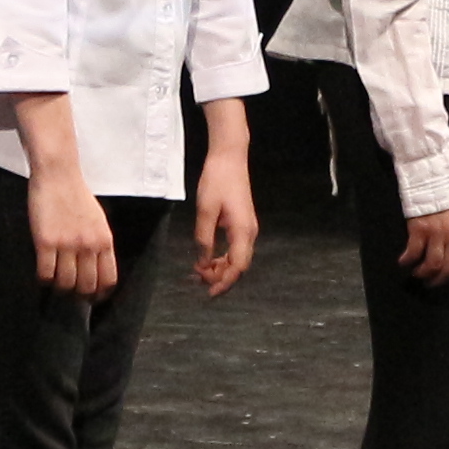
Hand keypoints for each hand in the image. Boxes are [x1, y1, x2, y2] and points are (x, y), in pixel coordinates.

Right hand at [31, 161, 118, 298]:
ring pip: (65, 284)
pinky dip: (44, 280)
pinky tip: (42, 275)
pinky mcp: (45, 242)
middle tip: (71, 294)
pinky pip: (45, 273)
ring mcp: (67, 244)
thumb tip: (96, 268)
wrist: (58, 175)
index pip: (108, 279)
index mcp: (104, 240)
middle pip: (87, 286)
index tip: (93, 299)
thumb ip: (99, 243)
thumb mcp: (99, 220)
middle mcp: (88, 245)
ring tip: (56, 284)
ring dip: (60, 289)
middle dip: (79, 296)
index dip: (100, 295)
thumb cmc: (77, 196)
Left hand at [190, 145, 259, 297]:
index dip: (224, 282)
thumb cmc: (217, 180)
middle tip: (198, 280)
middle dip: (221, 277)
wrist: (230, 157)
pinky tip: (208, 259)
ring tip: (201, 272)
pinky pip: (235, 248)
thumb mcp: (205, 210)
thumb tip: (202, 262)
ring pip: (237, 258)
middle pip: (239, 266)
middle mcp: (249, 233)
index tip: (208, 291)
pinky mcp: (242, 223)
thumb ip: (204, 238)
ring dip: (221, 268)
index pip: (238, 266)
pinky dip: (222, 257)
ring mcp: (248, 228)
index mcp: (242, 231)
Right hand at [399, 199, 448, 283]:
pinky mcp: (419, 229)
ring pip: (432, 264)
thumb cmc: (444, 192)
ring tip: (416, 274)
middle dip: (439, 280)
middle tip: (430, 283)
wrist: (431, 175)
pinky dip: (407, 260)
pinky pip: (414, 253)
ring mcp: (436, 233)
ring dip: (423, 273)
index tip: (442, 273)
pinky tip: (403, 262)